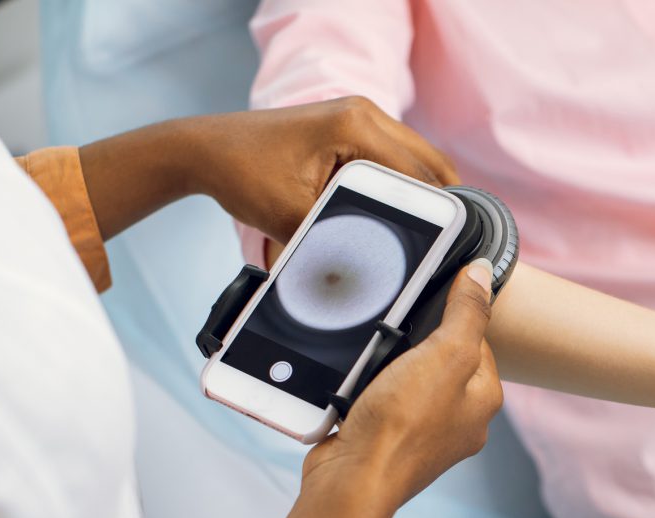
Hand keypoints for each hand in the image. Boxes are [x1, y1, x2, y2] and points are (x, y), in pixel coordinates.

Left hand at [188, 97, 459, 245]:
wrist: (206, 151)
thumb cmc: (241, 173)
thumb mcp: (292, 216)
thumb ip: (336, 239)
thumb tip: (373, 268)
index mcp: (355, 125)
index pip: (418, 174)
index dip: (438, 212)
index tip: (449, 246)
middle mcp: (363, 112)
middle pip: (428, 162)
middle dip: (441, 202)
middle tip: (449, 244)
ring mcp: (359, 116)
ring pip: (415, 159)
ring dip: (422, 194)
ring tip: (430, 234)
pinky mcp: (351, 127)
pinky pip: (393, 158)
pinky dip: (402, 186)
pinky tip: (402, 216)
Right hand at [302, 261, 502, 506]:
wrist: (352, 479)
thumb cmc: (401, 426)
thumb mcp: (444, 354)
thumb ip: (467, 312)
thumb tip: (483, 274)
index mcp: (484, 401)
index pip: (479, 340)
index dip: (453, 317)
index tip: (428, 308)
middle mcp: (461, 421)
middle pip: (443, 359)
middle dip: (417, 343)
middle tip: (396, 338)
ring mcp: (425, 435)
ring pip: (411, 379)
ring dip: (391, 366)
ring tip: (376, 364)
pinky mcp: (391, 442)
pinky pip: (384, 401)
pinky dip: (370, 389)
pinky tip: (359, 387)